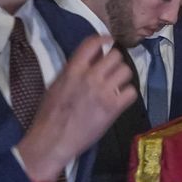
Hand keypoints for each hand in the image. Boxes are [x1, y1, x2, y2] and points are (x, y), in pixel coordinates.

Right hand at [17, 35, 137, 181]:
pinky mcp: (113, 108)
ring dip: (122, 78)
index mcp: (73, 70)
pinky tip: (119, 100)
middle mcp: (90, 77)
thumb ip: (74, 70)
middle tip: (110, 72)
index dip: (104, 39)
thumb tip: (91, 58)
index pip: (93, 43)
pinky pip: (131, 92)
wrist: (51, 141)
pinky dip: (127, 95)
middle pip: (116, 55)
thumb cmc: (49, 115)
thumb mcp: (57, 85)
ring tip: (115, 86)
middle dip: (115, 63)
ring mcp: (103, 92)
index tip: (109, 42)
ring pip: (126, 71)